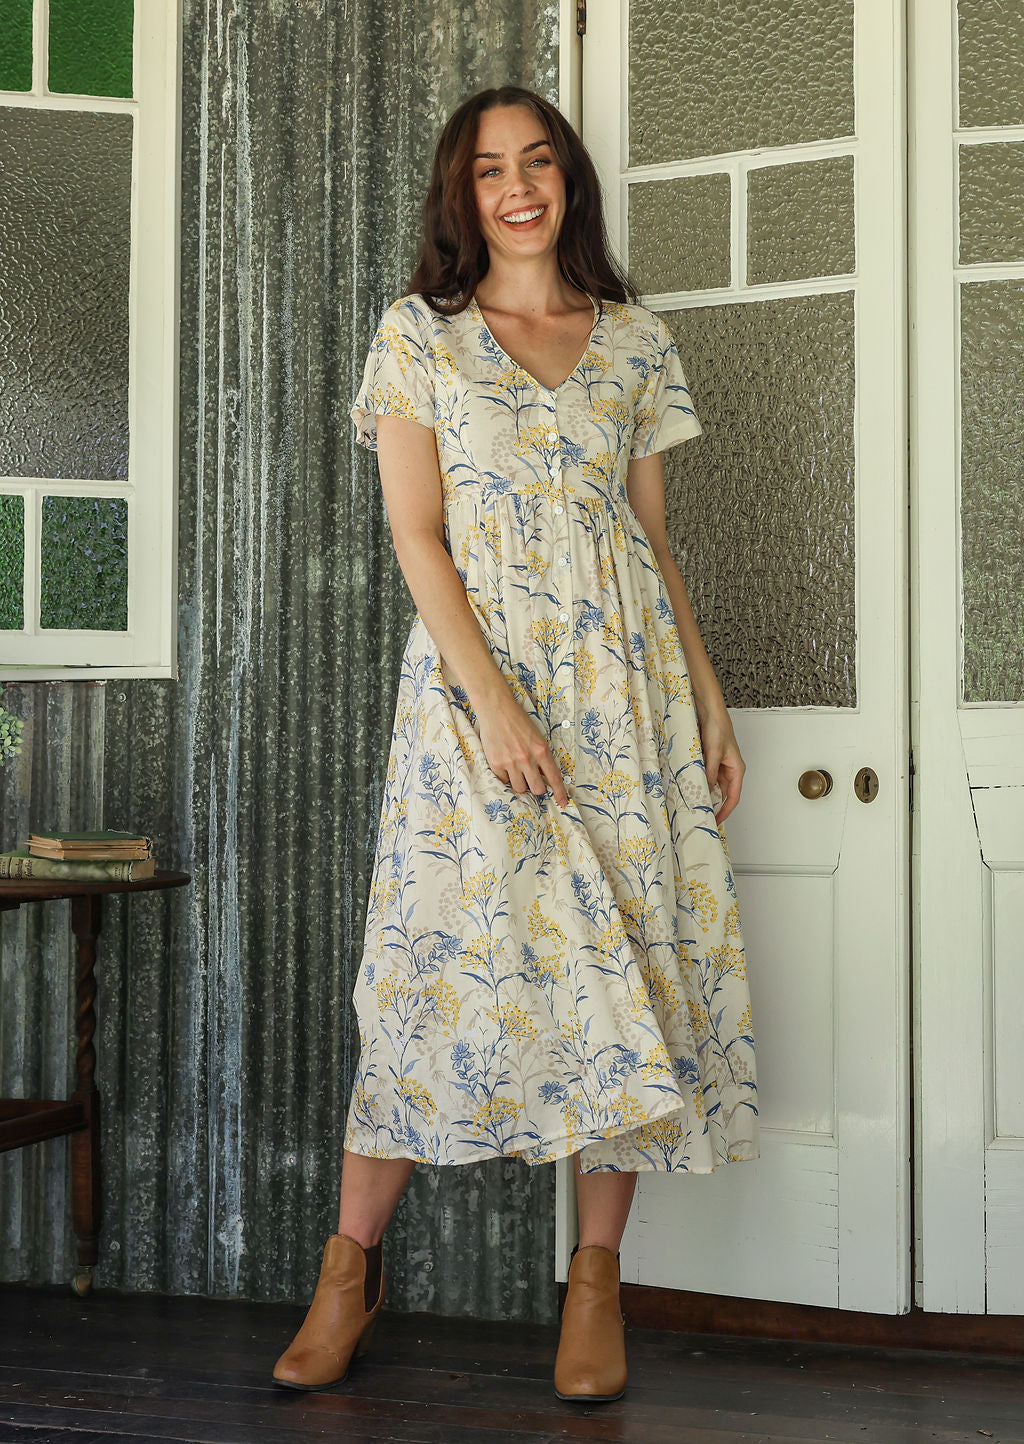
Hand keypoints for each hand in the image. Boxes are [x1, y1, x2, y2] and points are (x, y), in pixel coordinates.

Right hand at [476, 696, 569, 805]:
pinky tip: (505, 763)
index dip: (560, 793)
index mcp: (541, 750)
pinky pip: (504, 781)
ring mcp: (511, 762)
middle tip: (533, 780)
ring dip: (521, 783)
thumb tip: (545, 775)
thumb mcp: (537, 736)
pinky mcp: (496, 764)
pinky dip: (506, 776)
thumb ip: (541, 756)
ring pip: (520, 788)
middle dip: (537, 788)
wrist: (496, 709)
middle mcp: (527, 758)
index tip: (563, 802)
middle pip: (537, 789)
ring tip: (517, 770)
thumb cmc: (518, 720)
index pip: (554, 777)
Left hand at [696, 704, 744, 824]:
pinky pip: (704, 776)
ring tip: (693, 804)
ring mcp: (719, 764)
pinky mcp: (709, 759)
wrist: (709, 710)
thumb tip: (706, 790)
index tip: (715, 821)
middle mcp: (729, 769)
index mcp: (736, 769)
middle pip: (722, 793)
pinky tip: (689, 787)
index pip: (733, 797)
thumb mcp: (713, 753)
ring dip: (704, 793)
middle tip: (700, 815)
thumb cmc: (718, 727)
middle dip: (713, 805)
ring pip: (712, 785)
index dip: (725, 811)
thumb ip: (710, 772)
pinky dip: (698, 782)